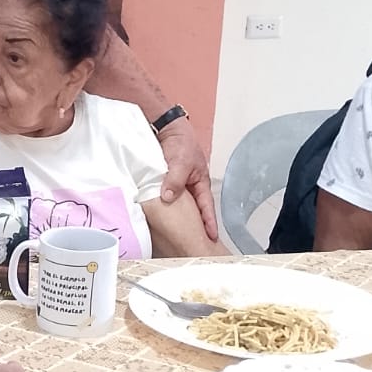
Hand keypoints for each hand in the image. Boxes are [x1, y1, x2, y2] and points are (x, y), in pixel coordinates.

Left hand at [158, 116, 217, 239]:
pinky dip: (165, 207)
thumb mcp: (180, 162)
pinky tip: (160, 218)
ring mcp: (179, 185)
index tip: (211, 237)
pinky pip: (167, 197)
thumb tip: (169, 198)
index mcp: (200, 182)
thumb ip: (175, 180)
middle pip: (194, 209)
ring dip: (179, 217)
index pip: (206, 206)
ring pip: (180, 205)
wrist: (165, 129)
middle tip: (196, 243)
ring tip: (178, 236)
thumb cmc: (180, 142)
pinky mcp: (166, 183)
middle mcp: (191, 186)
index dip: (208, 222)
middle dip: (196, 225)